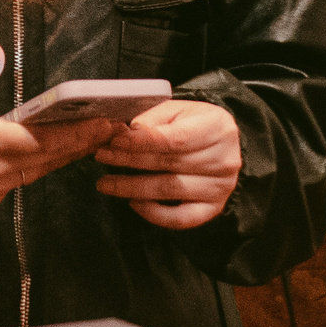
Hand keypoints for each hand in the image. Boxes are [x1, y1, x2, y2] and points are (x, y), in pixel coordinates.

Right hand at [0, 45, 121, 210]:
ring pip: (42, 170)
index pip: (39, 140)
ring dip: (70, 152)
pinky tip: (68, 148)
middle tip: (115, 126)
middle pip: (49, 157)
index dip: (74, 133)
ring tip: (100, 134)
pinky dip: (49, 162)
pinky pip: (28, 178)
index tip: (103, 123)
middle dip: (83, 141)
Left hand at [95, 99, 240, 229]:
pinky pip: (181, 218)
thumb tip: (127, 135)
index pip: (174, 139)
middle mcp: (224, 160)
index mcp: (216, 128)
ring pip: (169, 189)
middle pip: (169, 163)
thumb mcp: (177, 109)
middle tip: (102, 157)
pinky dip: (155, 214)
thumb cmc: (194, 122)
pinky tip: (134, 202)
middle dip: (129, 161)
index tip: (115, 141)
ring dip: (133, 187)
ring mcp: (220, 187)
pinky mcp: (213, 207)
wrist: (221, 141)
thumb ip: (153, 119)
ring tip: (106, 182)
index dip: (141, 142)